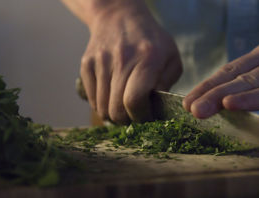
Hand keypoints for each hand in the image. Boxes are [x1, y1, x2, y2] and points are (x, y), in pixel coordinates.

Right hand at [80, 1, 181, 123]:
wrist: (118, 16)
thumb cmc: (151, 41)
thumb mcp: (171, 57)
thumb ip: (167, 83)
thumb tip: (156, 107)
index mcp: (147, 58)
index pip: (134, 100)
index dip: (141, 116)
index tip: (148, 116)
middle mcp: (121, 59)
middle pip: (116, 110)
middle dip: (128, 120)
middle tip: (136, 115)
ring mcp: (101, 62)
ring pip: (102, 108)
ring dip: (114, 115)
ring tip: (125, 108)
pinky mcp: (86, 65)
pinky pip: (92, 100)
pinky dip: (103, 106)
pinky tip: (113, 98)